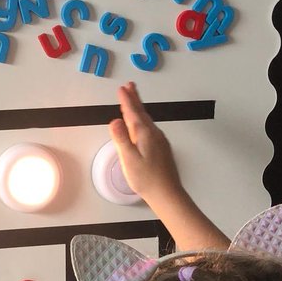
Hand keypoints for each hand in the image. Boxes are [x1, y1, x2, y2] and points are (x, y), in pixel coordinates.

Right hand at [109, 82, 181, 208]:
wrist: (167, 193)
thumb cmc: (147, 179)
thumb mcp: (129, 159)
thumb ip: (121, 139)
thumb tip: (114, 121)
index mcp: (144, 134)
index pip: (133, 113)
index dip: (126, 100)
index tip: (121, 89)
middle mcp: (154, 134)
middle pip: (142, 113)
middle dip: (134, 99)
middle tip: (130, 86)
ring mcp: (159, 141)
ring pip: (146, 120)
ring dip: (139, 109)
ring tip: (133, 101)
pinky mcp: (161, 148)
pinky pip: (150, 129)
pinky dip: (143, 121)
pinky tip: (141, 125)